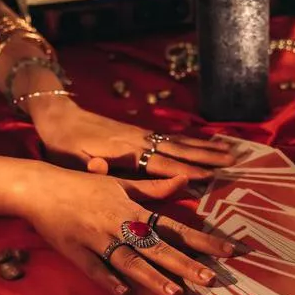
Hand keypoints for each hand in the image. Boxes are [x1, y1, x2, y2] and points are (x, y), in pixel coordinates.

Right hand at [23, 164, 240, 294]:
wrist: (41, 187)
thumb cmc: (82, 186)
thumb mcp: (119, 184)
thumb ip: (153, 189)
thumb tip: (184, 182)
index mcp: (132, 209)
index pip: (174, 226)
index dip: (202, 239)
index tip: (229, 251)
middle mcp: (118, 224)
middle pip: (156, 246)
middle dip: (184, 263)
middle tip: (210, 279)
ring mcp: (96, 238)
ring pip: (128, 259)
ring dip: (151, 276)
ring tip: (174, 292)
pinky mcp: (75, 251)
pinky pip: (94, 268)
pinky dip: (109, 280)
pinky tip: (124, 294)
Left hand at [30, 99, 234, 179]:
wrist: (59, 117)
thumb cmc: (63, 146)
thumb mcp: (70, 161)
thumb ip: (88, 168)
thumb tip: (101, 169)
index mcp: (124, 152)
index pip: (160, 164)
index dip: (184, 172)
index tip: (209, 178)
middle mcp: (138, 140)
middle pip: (179, 150)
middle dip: (208, 157)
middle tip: (235, 163)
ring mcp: (141, 134)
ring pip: (180, 141)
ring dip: (207, 147)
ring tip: (233, 151)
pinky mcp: (139, 131)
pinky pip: (172, 137)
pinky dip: (192, 140)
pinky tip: (207, 142)